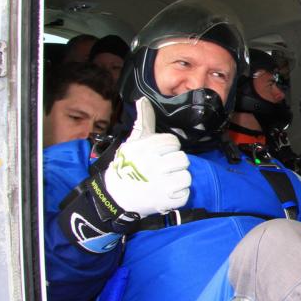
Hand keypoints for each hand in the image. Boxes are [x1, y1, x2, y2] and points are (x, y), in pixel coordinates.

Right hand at [102, 98, 190, 216]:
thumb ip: (144, 121)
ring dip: (178, 180)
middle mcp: (154, 165)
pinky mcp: (166, 201)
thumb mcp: (133, 142)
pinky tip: (165, 193)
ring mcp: (161, 184)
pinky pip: (185, 193)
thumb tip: (143, 99)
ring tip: (165, 181)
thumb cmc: (127, 166)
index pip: (173, 142)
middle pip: (183, 159)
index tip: (158, 155)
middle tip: (162, 170)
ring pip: (186, 176)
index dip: (168, 148)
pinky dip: (178, 195)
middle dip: (174, 164)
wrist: (115, 196)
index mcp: (147, 149)